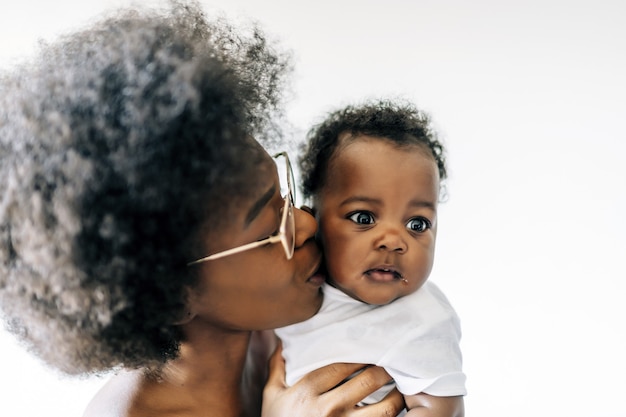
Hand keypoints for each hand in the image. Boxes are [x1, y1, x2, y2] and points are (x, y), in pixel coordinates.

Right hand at [263, 342, 404, 416]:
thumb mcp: (271, 395)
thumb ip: (278, 366)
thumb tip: (285, 341)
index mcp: (308, 390)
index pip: (344, 365)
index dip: (362, 355)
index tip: (371, 349)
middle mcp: (328, 409)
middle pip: (368, 381)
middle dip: (384, 370)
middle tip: (392, 363)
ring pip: (385, 409)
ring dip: (397, 396)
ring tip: (400, 388)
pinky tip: (394, 409)